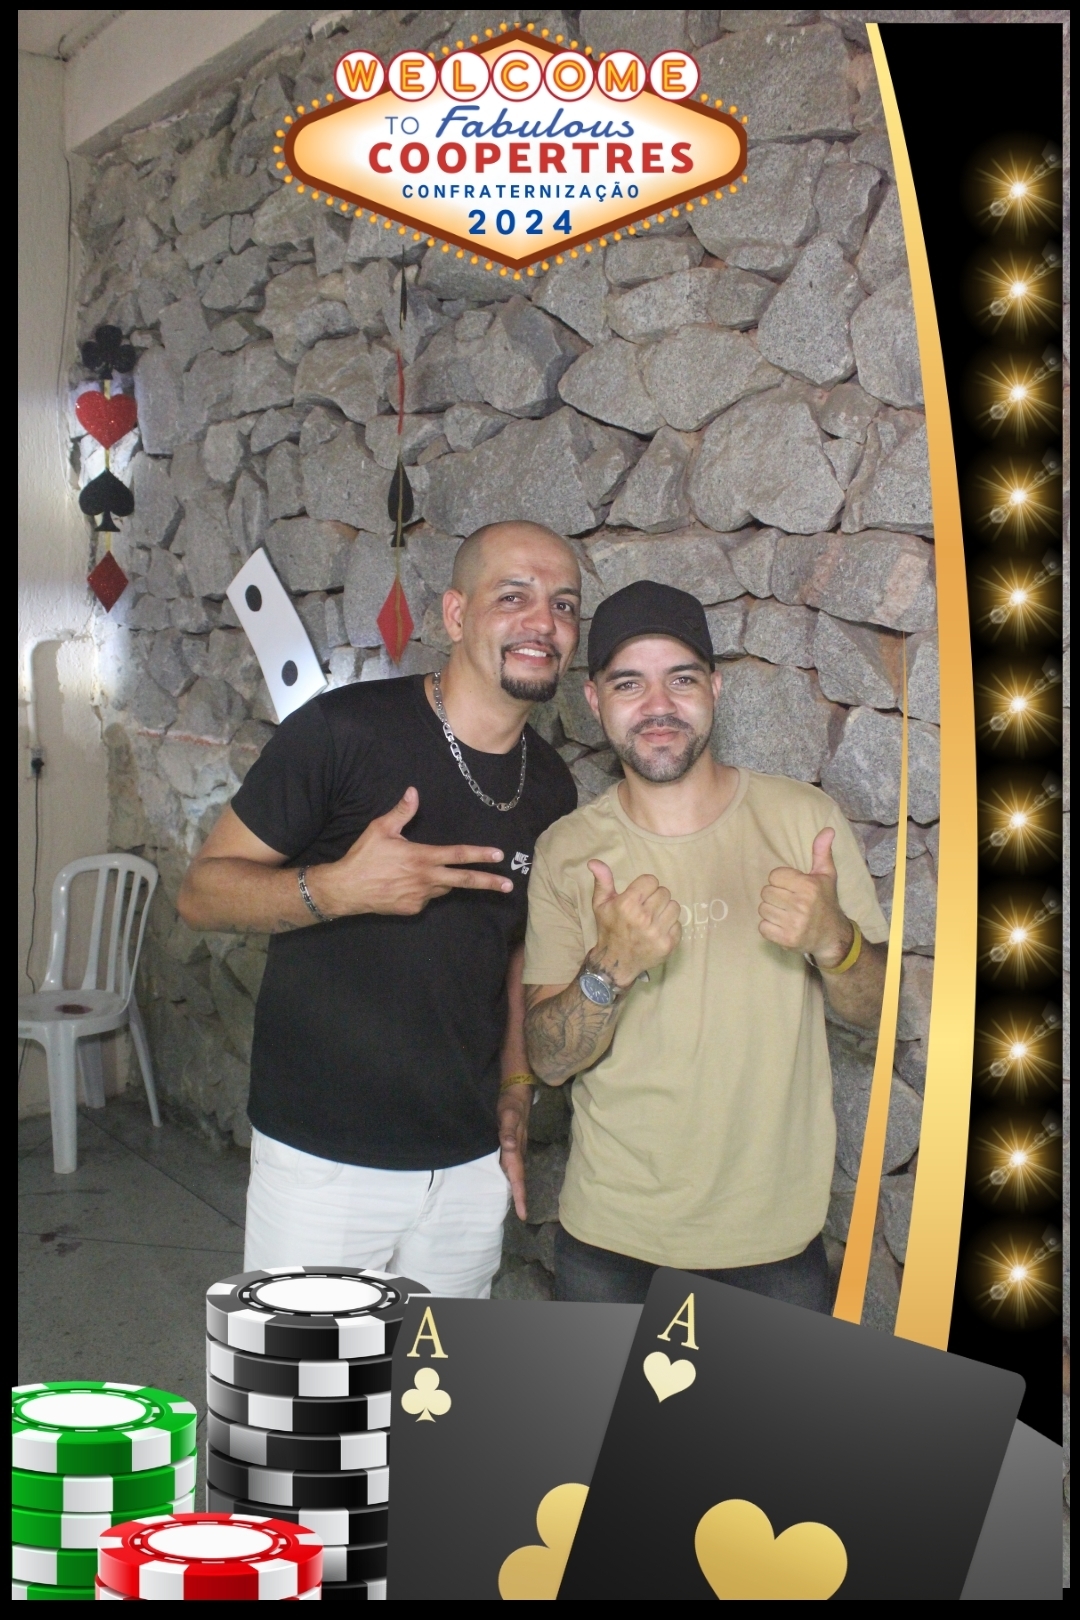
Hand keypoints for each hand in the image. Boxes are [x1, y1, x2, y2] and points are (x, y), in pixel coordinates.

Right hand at [308, 787, 512, 917]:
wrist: (345, 889)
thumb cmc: (363, 856)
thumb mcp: (380, 829)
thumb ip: (401, 812)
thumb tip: (413, 792)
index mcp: (422, 857)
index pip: (458, 854)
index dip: (480, 854)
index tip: (499, 855)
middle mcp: (426, 879)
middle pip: (464, 880)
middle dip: (489, 882)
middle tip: (509, 886)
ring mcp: (420, 896)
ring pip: (444, 887)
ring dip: (446, 880)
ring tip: (428, 872)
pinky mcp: (412, 909)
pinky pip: (427, 898)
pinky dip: (425, 890)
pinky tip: (407, 884)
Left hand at [497, 1084, 530, 1220]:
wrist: (517, 1091)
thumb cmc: (511, 1103)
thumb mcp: (508, 1113)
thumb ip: (507, 1130)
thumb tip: (509, 1147)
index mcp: (515, 1149)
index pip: (518, 1177)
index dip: (520, 1196)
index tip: (522, 1215)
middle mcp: (516, 1152)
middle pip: (518, 1179)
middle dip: (519, 1197)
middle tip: (520, 1215)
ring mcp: (514, 1148)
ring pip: (514, 1173)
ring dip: (514, 1188)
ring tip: (513, 1205)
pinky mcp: (510, 1144)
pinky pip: (510, 1164)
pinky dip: (509, 1175)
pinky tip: (503, 1180)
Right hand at [588, 860, 681, 987]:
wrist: (615, 962)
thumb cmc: (609, 929)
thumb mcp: (600, 904)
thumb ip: (602, 881)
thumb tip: (594, 861)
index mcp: (627, 905)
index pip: (651, 881)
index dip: (645, 887)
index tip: (639, 896)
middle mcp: (643, 918)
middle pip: (664, 892)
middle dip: (655, 898)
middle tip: (646, 908)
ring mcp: (657, 932)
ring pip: (674, 906)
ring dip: (665, 910)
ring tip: (653, 918)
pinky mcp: (668, 944)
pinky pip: (678, 924)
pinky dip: (670, 926)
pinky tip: (658, 931)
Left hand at [758, 828, 853, 965]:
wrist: (833, 936)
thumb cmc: (826, 902)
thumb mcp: (826, 875)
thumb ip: (821, 852)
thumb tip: (828, 829)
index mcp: (809, 887)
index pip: (774, 876)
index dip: (781, 880)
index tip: (792, 887)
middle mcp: (802, 905)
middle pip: (766, 892)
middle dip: (774, 895)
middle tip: (787, 901)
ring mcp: (794, 924)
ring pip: (762, 909)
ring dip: (770, 911)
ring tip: (785, 913)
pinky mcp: (786, 939)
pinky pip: (762, 927)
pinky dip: (768, 927)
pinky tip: (781, 925)